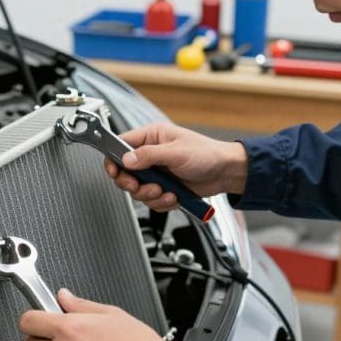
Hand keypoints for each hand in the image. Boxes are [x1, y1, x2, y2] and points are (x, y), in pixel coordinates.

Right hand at [106, 122, 247, 211]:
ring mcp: (157, 173)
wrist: (226, 173)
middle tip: (141, 186)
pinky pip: (151, 200)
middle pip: (125, 172)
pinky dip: (161, 202)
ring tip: (166, 192)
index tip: (115, 172)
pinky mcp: (163, 188)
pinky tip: (174, 196)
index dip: (114, 160)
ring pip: (137, 190)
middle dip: (132, 184)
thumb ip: (149, 155)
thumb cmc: (207, 154)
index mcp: (151, 137)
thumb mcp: (176, 152)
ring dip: (150, 195)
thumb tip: (126, 159)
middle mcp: (151, 155)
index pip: (121, 145)